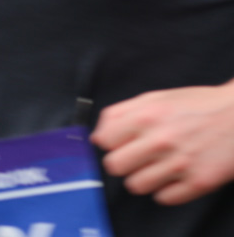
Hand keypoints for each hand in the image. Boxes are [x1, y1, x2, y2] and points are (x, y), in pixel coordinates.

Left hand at [92, 82, 233, 204]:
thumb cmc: (196, 105)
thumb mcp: (155, 98)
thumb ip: (120, 114)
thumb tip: (97, 137)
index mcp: (147, 116)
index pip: (104, 142)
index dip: (111, 143)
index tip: (120, 143)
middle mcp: (161, 140)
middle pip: (115, 166)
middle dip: (122, 162)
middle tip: (135, 157)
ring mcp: (181, 163)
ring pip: (137, 185)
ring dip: (142, 178)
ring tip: (155, 167)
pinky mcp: (200, 182)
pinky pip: (165, 198)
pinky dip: (166, 190)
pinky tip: (173, 176)